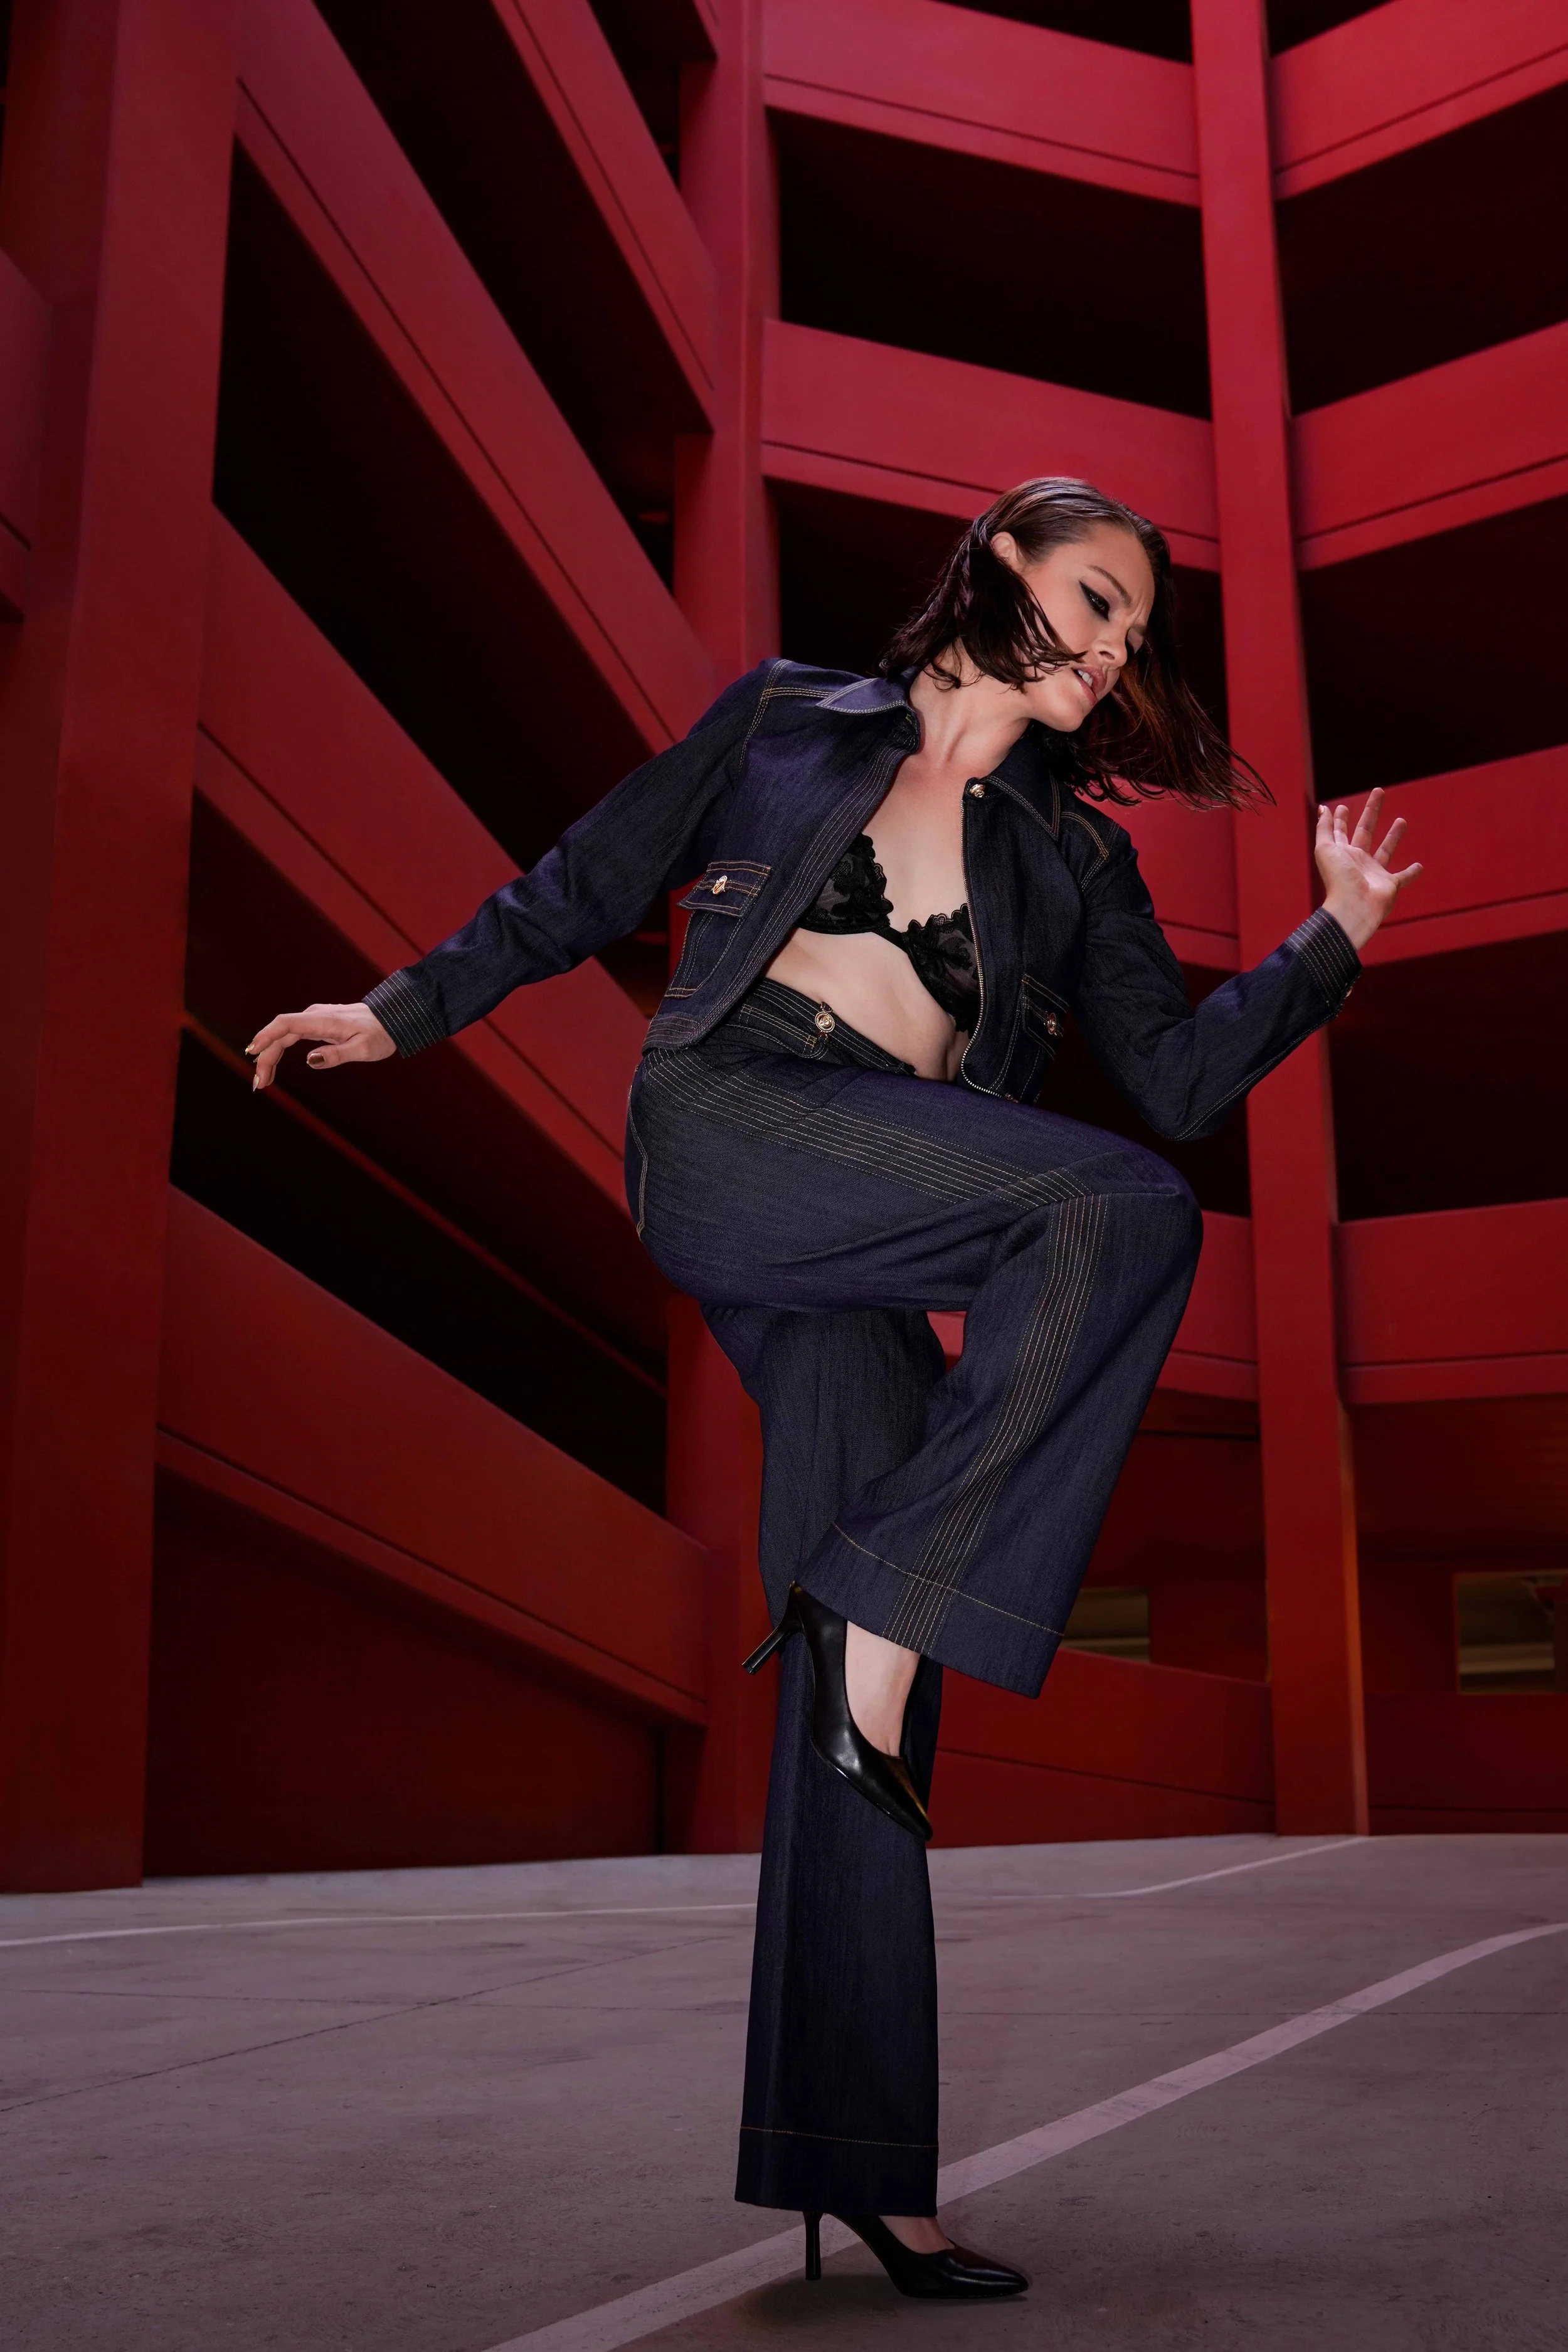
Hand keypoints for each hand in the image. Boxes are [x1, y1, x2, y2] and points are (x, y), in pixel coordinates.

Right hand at [245, 1001, 394, 1091]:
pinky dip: (279, 1051)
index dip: (266, 1036)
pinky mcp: (315, 1025)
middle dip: (265, 1057)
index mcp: (323, 1020)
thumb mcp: (364, 1049)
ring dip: (269, 1056)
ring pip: (283, 1036)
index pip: (286, 1024)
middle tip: (259, 1084)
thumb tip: (310, 1060)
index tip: (252, 1052)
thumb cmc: (380, 1034)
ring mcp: (313, 1019)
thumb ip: (337, 1054)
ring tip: (262, 1081)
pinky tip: (271, 1066)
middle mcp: (314, 1016)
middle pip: (280, 1033)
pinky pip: (290, 1037)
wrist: (391, 1019)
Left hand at [1314, 788, 1422, 952]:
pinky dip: (1411, 873)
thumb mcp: (1325, 848)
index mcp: (1341, 854)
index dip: (1340, 819)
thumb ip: (1324, 828)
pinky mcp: (1389, 885)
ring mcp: (1374, 874)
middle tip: (1379, 792)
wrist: (1354, 906)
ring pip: (1386, 850)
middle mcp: (1357, 862)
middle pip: (1365, 832)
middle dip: (1371, 812)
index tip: (1342, 807)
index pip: (1340, 832)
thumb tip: (1323, 809)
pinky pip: (1403, 878)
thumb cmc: (1338, 878)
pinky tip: (1419, 866)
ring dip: (1393, 836)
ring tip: (1402, 820)